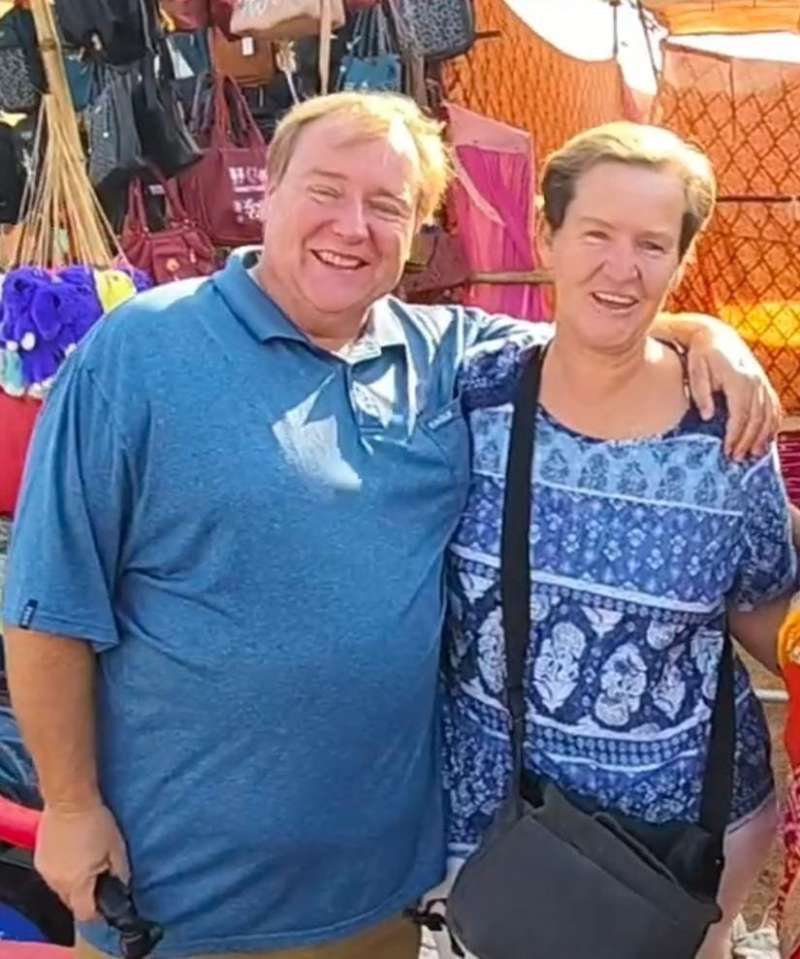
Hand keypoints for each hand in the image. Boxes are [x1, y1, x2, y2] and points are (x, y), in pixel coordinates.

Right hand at [35, 802, 129, 921]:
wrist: (69, 799)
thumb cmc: (97, 822)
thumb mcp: (117, 848)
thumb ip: (120, 873)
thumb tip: (123, 887)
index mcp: (77, 884)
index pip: (85, 914)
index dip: (98, 913)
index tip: (108, 904)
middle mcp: (56, 883)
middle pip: (72, 903)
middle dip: (86, 896)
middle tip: (100, 879)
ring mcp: (45, 872)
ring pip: (61, 889)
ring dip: (74, 883)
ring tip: (87, 863)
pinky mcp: (39, 860)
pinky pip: (53, 875)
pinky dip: (63, 871)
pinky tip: (73, 855)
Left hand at [683, 318, 780, 459]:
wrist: (715, 336)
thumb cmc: (701, 355)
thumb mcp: (695, 371)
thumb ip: (701, 394)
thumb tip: (707, 416)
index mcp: (738, 379)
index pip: (740, 414)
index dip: (735, 435)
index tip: (727, 451)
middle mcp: (755, 380)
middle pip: (755, 418)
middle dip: (747, 440)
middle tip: (737, 459)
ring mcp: (761, 381)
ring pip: (768, 414)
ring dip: (762, 436)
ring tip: (753, 455)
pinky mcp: (763, 383)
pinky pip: (773, 406)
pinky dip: (772, 424)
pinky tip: (767, 438)